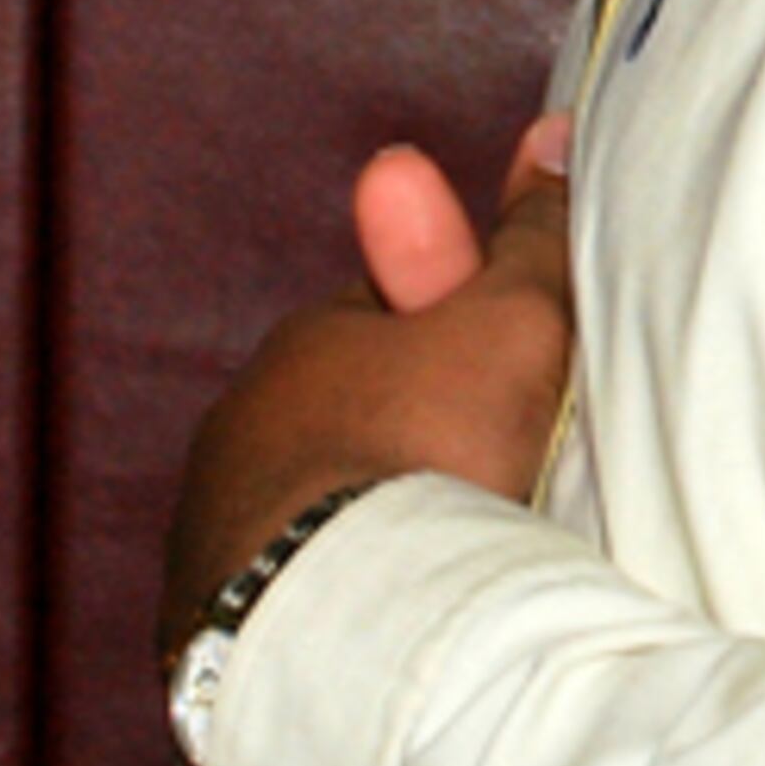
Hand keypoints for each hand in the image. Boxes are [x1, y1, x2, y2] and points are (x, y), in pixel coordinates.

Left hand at [163, 118, 575, 645]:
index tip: (514, 369)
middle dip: (417, 427)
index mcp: (303, 343)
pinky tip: (411, 609)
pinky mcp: (215, 633)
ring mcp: (214, 538)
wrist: (342, 626)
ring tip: (467, 550)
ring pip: (325, 505)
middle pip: (354, 412)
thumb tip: (551, 132)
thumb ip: (536, 235)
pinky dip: (356, 590)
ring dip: (384, 514)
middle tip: (501, 466)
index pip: (388, 313)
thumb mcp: (516, 319)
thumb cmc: (430, 445)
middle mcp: (240, 431)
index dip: (459, 332)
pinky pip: (307, 590)